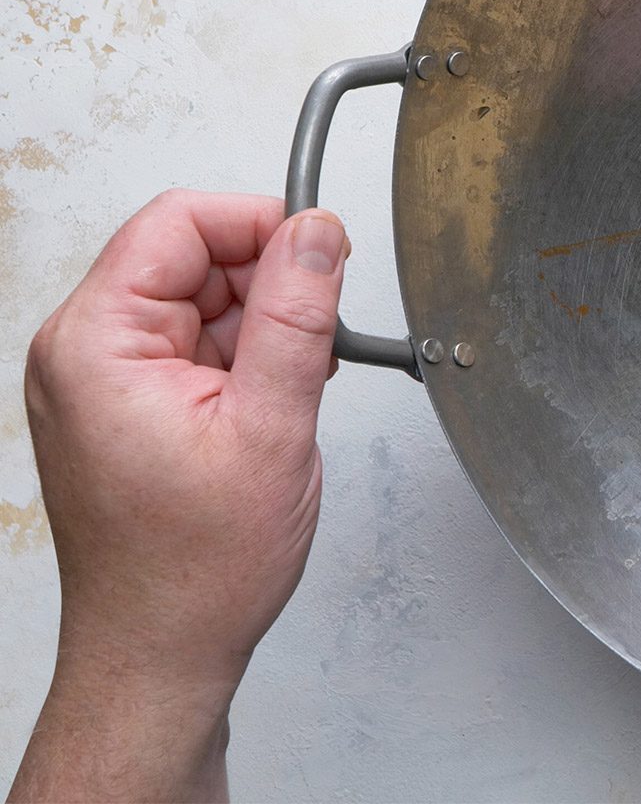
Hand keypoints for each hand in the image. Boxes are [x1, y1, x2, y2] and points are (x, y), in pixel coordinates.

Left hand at [11, 191, 346, 802]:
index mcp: (96, 343)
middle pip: (192, 259)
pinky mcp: (126, 407)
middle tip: (317, 346)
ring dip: (263, 333)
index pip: (178, 222)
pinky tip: (272, 411)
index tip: (321, 255)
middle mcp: (84, 353)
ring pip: (202, 304)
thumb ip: (296, 315)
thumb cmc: (195, 568)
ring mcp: (102, 381)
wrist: (163, 651)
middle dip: (269, 289)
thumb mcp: (271, 425)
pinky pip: (197, 348)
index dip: (260, 226)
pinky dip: (248, 365)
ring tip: (290, 398)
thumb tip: (316, 233)